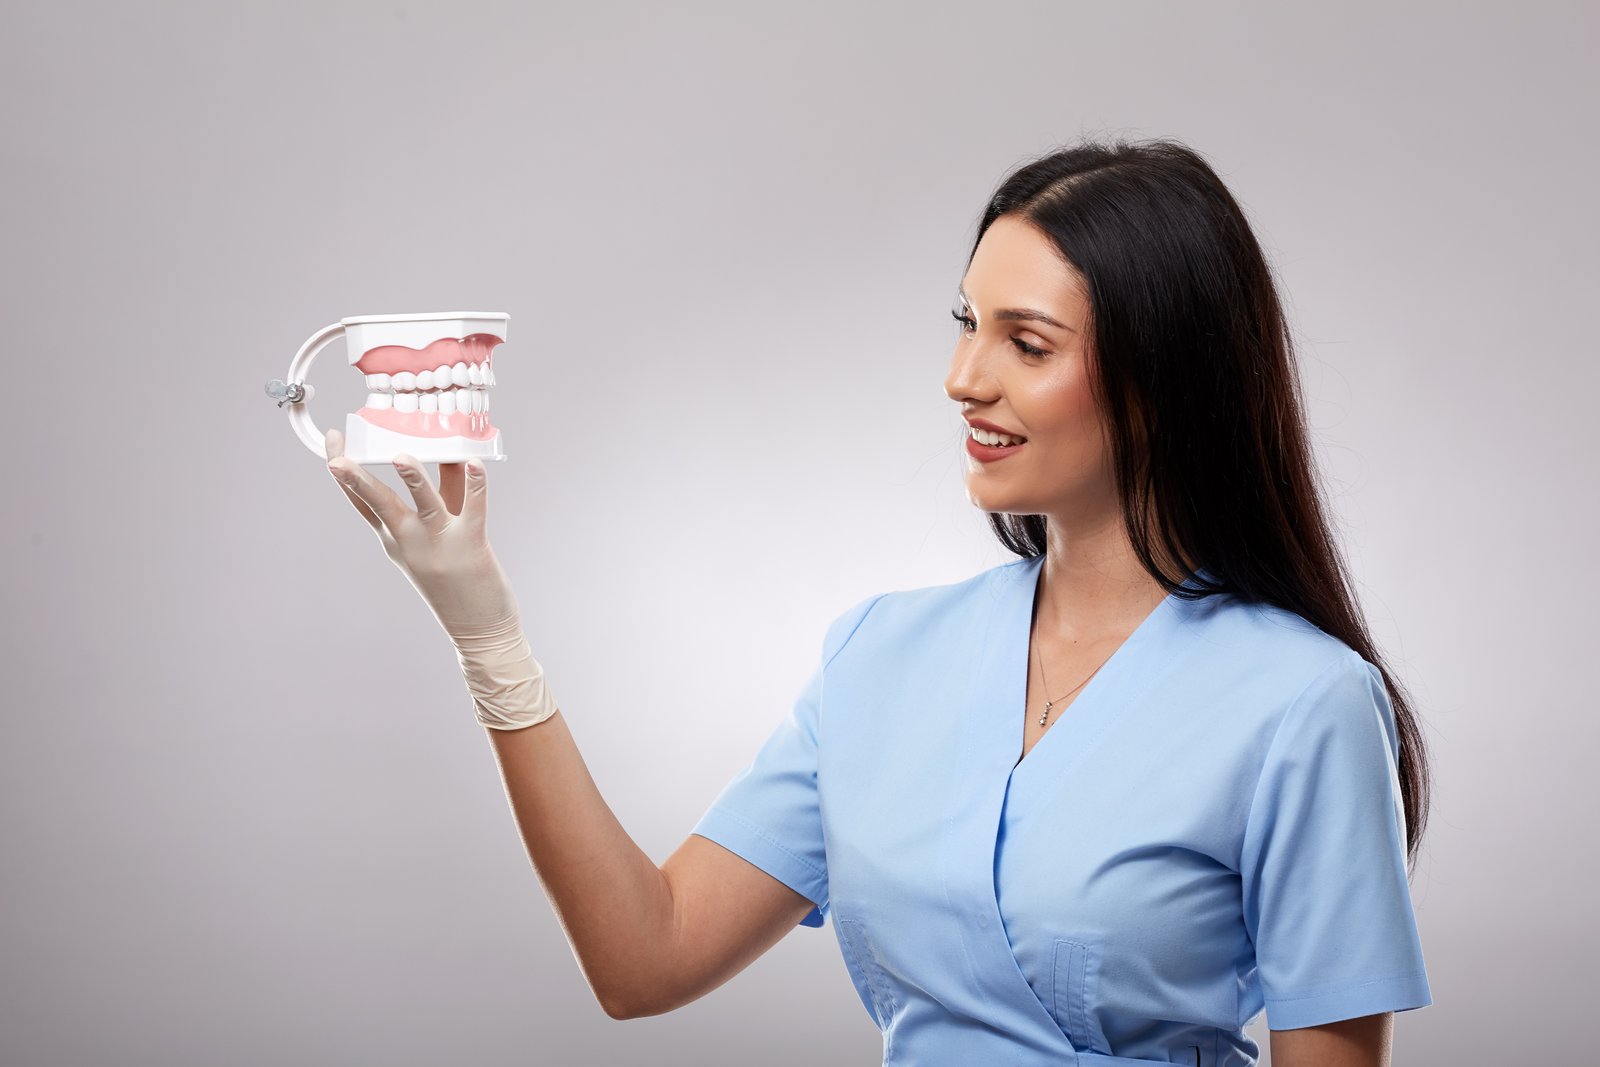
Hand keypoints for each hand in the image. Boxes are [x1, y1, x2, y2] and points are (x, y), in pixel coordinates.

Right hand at [323, 429, 521, 644]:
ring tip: (401, 458)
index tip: (331, 443)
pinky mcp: (472, 545)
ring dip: (413, 480)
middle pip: (378, 504)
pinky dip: (476, 485)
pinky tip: (475, 464)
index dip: (343, 474)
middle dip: (355, 481)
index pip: (362, 503)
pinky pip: (473, 509)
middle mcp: (411, 540)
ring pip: (423, 504)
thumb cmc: (457, 580)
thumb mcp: (438, 535)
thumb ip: (445, 491)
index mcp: (395, 538)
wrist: (478, 631)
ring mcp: (439, 543)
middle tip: (335, 458)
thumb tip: (451, 452)